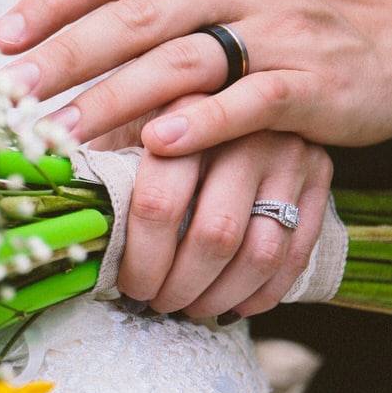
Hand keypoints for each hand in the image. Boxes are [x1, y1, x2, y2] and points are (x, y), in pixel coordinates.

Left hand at [0, 0, 391, 155]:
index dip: (54, 0)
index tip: (2, 37)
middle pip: (137, 17)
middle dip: (68, 55)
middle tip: (14, 92)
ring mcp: (279, 34)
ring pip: (183, 62)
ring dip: (117, 98)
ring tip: (63, 130)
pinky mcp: (313, 86)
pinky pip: (249, 103)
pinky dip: (201, 123)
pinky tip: (156, 144)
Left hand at [109, 103, 333, 319]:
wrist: (236, 85)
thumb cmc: (156, 120)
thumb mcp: (122, 128)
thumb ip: (99, 170)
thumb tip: (69, 230)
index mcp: (184, 110)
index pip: (159, 203)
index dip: (140, 258)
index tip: (126, 284)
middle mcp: (247, 128)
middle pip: (214, 234)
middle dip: (178, 285)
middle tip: (154, 303)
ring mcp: (292, 153)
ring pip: (260, 253)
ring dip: (218, 296)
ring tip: (187, 307)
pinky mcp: (322, 177)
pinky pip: (296, 255)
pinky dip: (260, 294)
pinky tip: (229, 305)